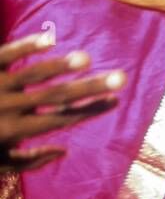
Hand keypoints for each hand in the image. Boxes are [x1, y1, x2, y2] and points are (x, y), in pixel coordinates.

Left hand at [0, 34, 123, 170]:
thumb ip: (30, 159)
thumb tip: (65, 151)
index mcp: (15, 131)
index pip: (62, 119)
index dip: (91, 109)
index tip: (116, 99)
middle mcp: (9, 108)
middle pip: (56, 96)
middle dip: (90, 87)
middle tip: (119, 77)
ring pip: (33, 75)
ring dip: (60, 66)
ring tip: (86, 58)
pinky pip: (6, 55)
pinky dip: (27, 46)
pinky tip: (50, 39)